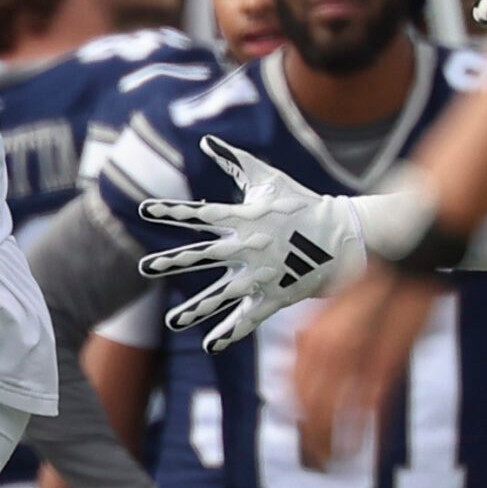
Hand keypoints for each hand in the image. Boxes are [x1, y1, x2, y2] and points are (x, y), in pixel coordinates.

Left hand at [141, 136, 367, 351]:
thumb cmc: (301, 204)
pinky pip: (250, 318)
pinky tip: (211, 345)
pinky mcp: (275, 295)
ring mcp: (262, 274)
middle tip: (144, 268)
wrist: (343, 236)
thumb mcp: (269, 178)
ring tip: (172, 321)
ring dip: (196, 308)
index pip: (201, 214)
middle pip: (204, 257)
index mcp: (245, 218)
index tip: (145, 210)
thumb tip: (206, 141)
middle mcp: (249, 247)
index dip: (173, 211)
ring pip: (223, 295)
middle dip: (173, 263)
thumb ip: (235, 161)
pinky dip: (231, 332)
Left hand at [290, 264, 441, 469]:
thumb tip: (297, 361)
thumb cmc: (369, 285)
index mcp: (312, 338)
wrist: (402, 264)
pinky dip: (360, 434)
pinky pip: (367, 410)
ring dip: (331, 443)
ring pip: (334, 414)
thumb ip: (312, 337)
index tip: (298, 431)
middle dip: (310, 438)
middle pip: (310, 408)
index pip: (295, 389)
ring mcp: (357, 361)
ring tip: (330, 465)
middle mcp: (326, 352)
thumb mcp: (328, 310)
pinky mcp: (387, 367)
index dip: (296, 415)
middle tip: (313, 461)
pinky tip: (357, 452)